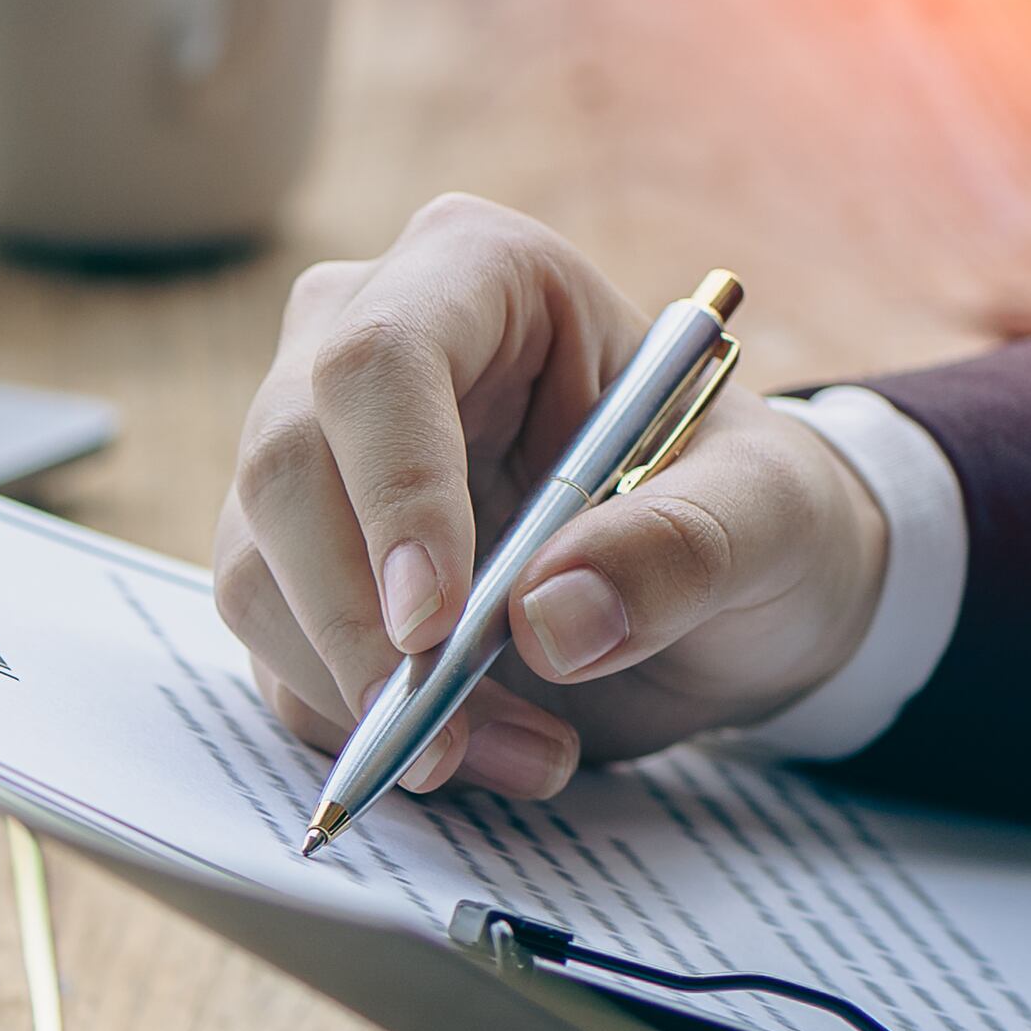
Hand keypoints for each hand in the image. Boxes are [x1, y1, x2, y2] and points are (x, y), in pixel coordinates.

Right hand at [215, 194, 895, 801]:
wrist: (724, 595)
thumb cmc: (748, 513)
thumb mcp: (772, 517)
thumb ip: (686, 549)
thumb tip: (551, 620)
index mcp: (480, 276)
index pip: (380, 360)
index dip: (393, 489)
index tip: (434, 626)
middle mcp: (355, 349)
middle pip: (284, 470)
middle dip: (356, 626)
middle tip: (444, 738)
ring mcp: (311, 463)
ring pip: (259, 578)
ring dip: (365, 698)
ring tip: (518, 754)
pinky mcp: (294, 572)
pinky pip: (276, 659)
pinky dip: (360, 732)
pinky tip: (476, 755)